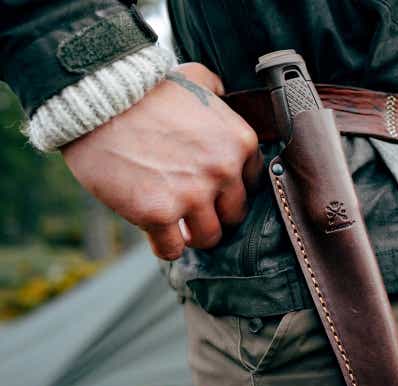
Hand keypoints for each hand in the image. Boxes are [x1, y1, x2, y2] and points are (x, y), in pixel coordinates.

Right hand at [61, 63, 262, 259]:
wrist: (99, 98)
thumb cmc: (146, 88)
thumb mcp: (196, 76)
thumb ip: (217, 91)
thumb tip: (221, 94)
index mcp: (240, 143)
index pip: (250, 184)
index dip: (229, 190)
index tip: (212, 191)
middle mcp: (224, 171)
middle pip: (233, 215)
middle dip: (214, 214)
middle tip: (193, 210)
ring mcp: (193, 195)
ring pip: (209, 237)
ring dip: (193, 234)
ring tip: (177, 225)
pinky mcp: (159, 213)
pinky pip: (173, 249)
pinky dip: (165, 245)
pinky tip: (156, 233)